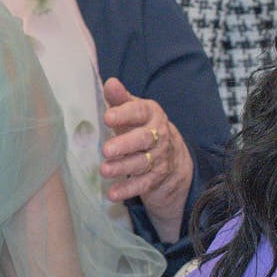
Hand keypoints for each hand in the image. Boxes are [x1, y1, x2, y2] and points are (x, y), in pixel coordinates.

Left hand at [98, 78, 193, 241]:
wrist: (172, 155)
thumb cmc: (142, 127)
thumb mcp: (134, 111)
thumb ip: (120, 98)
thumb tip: (110, 82)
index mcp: (152, 114)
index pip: (140, 112)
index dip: (124, 114)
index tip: (107, 117)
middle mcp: (158, 135)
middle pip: (144, 139)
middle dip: (126, 145)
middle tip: (107, 150)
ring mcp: (159, 158)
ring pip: (142, 163)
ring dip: (123, 167)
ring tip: (104, 170)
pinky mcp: (156, 178)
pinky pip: (143, 184)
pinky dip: (128, 189)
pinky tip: (112, 194)